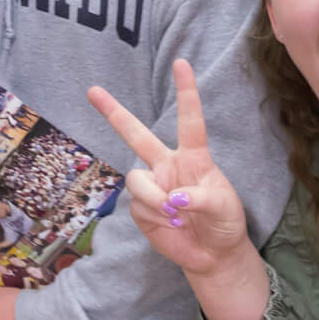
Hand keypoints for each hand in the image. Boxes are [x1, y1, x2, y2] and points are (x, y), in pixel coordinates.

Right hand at [96, 59, 249, 277]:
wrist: (214, 255)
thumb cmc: (225, 222)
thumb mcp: (225, 208)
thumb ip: (202, 198)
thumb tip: (173, 197)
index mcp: (194, 157)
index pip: (190, 121)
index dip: (186, 92)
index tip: (181, 64)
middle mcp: (168, 166)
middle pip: (137, 135)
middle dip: (114, 113)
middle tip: (93, 91)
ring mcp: (153, 186)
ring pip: (136, 180)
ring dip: (154, 198)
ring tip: (176, 215)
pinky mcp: (141, 210)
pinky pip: (137, 206)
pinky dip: (154, 217)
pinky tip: (170, 225)